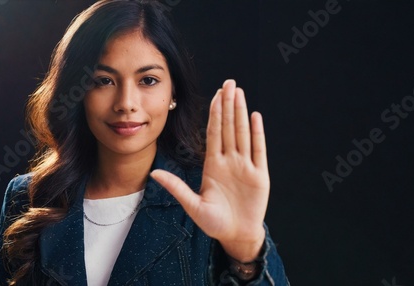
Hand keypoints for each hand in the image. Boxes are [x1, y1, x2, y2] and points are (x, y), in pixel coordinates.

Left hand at [151, 79, 269, 261]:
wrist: (236, 235)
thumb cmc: (214, 222)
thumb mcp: (193, 205)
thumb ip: (176, 187)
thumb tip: (154, 173)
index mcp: (213, 165)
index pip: (214, 133)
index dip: (215, 113)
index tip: (215, 95)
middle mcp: (230, 161)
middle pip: (229, 127)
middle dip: (228, 105)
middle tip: (229, 83)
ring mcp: (245, 166)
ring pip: (243, 133)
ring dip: (241, 113)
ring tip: (239, 93)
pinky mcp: (260, 175)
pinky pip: (258, 150)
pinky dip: (257, 134)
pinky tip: (255, 117)